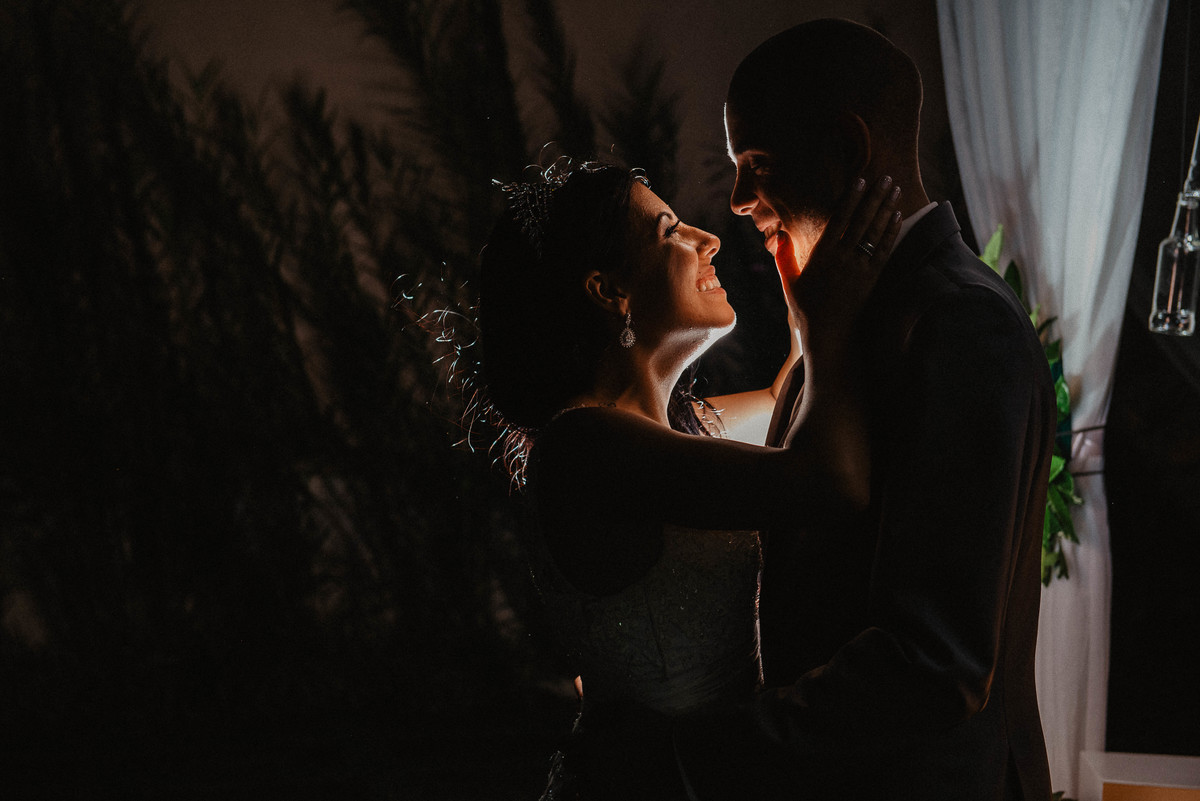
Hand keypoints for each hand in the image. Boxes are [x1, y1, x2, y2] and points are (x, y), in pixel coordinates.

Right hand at [775, 175, 901, 336]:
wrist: (829, 335)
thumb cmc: (806, 309)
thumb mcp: (789, 282)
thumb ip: (783, 257)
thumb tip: (777, 235)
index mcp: (822, 256)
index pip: (839, 220)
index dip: (850, 198)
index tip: (859, 180)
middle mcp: (843, 259)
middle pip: (862, 220)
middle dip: (874, 197)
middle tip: (885, 177)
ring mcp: (860, 268)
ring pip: (876, 232)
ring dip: (886, 208)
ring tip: (895, 189)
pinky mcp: (872, 279)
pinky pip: (884, 250)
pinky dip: (891, 232)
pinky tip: (897, 216)